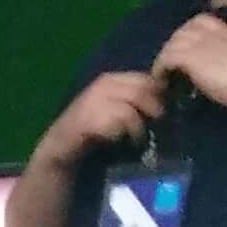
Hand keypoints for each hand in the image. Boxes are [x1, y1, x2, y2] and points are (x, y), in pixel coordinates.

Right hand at [39, 67, 169, 162]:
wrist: (60, 148)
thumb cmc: (93, 132)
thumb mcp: (116, 109)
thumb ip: (135, 100)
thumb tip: (166, 100)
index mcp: (112, 79)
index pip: (147, 78)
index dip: (160, 95)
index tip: (160, 114)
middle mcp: (102, 84)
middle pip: (143, 90)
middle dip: (154, 110)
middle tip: (155, 128)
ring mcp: (93, 100)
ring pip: (132, 107)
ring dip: (139, 126)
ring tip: (139, 139)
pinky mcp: (87, 119)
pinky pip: (118, 121)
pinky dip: (125, 134)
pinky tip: (122, 142)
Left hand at [151, 15, 226, 116]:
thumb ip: (221, 55)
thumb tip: (207, 67)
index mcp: (225, 30)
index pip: (198, 21)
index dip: (186, 35)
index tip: (182, 51)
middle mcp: (211, 32)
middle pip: (180, 32)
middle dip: (172, 48)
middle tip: (168, 67)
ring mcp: (200, 43)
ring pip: (171, 44)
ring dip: (163, 61)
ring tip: (163, 78)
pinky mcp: (191, 57)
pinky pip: (167, 58)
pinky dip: (160, 71)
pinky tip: (162, 83)